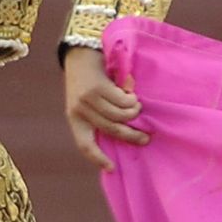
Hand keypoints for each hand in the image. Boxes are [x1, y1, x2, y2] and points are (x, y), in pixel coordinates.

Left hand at [64, 45, 146, 171]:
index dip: (98, 157)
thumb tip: (122, 133)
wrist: (81, 52)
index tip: (112, 168)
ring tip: (136, 104)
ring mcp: (87, 99)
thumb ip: (99, 116)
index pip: (85, 144)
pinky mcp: (98, 88)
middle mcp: (79, 110)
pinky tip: (131, 92)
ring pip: (120, 115)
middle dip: (132, 135)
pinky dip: (132, 98)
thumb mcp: (86, 100)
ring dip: (133, 111)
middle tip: (146, 138)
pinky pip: (123, 101)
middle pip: (111, 130)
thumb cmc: (88, 79)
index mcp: (74, 118)